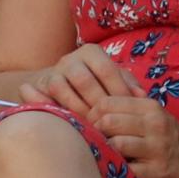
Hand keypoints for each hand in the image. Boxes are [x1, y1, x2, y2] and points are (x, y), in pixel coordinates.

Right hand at [16, 42, 139, 117]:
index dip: (117, 90)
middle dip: (96, 103)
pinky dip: (51, 109)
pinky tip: (65, 123)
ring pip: (60, 89)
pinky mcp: (36, 87)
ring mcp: (51, 72)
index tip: (126, 110)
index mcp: (91, 52)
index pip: (106, 70)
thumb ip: (129, 85)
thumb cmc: (97, 84)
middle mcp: (70, 59)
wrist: (62, 85)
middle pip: (83, 80)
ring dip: (75, 109)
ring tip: (89, 125)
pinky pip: (39, 97)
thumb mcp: (115, 80)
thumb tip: (142, 96)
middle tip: (107, 122)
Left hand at [85, 92, 178, 177]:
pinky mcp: (155, 171)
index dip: (92, 114)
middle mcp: (155, 124)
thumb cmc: (169, 136)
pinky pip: (125, 168)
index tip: (92, 124)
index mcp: (151, 107)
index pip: (107, 102)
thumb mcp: (154, 114)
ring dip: (105, 151)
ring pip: (115, 144)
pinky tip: (115, 168)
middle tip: (95, 141)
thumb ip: (128, 106)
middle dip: (95, 132)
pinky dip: (115, 168)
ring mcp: (156, 148)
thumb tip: (93, 105)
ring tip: (106, 154)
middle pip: (108, 122)